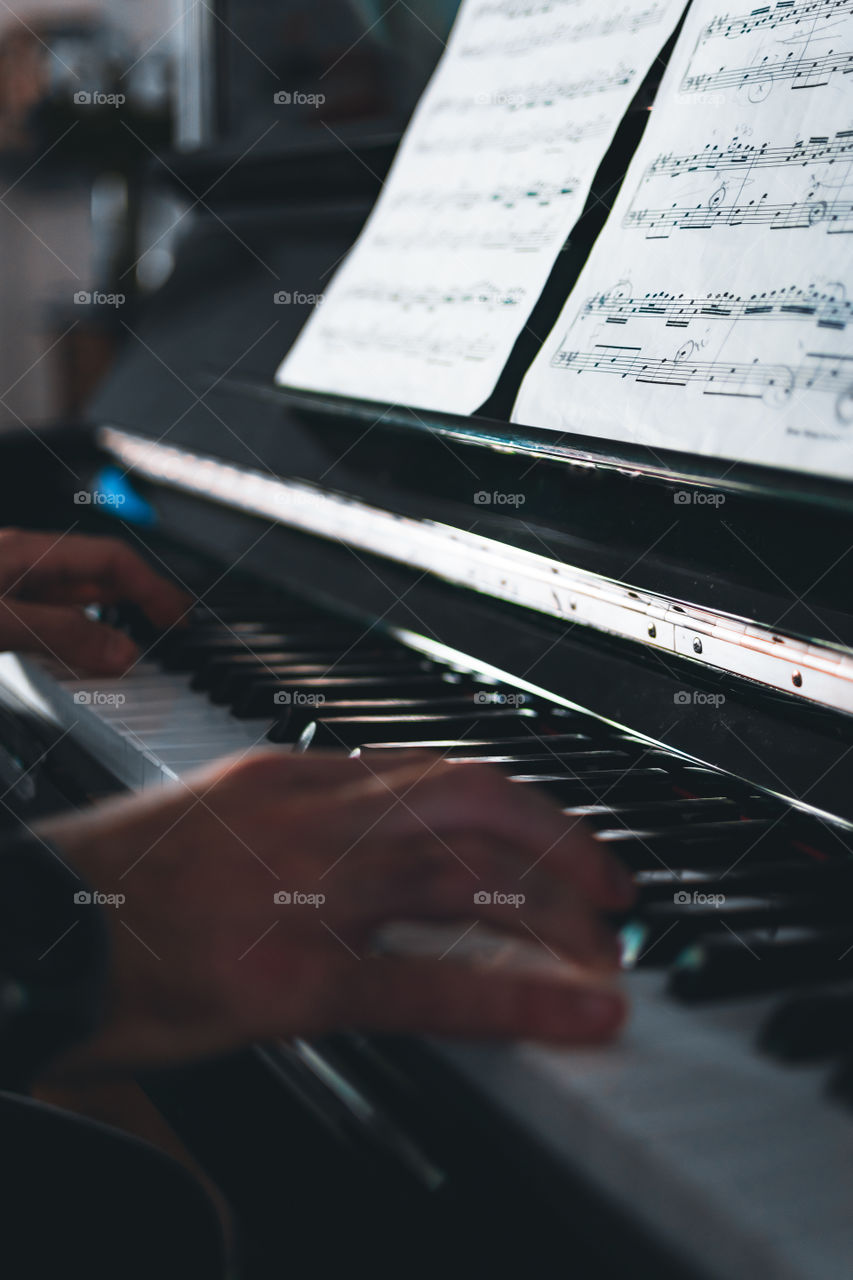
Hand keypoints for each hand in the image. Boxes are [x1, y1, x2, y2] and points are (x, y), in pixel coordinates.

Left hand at [0, 529, 188, 673]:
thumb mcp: (0, 622)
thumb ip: (62, 635)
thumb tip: (123, 653)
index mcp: (27, 553)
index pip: (112, 559)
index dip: (152, 586)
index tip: (177, 617)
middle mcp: (22, 561)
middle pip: (100, 572)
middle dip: (144, 593)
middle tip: (176, 621)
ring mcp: (9, 581)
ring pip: (77, 591)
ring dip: (116, 609)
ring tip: (143, 630)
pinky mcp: (1, 605)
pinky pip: (53, 609)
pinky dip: (84, 624)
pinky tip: (87, 642)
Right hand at [38, 750, 633, 1072]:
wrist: (27, 929)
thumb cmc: (112, 890)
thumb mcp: (214, 823)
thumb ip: (298, 826)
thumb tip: (375, 852)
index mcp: (288, 778)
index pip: (432, 769)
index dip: (517, 801)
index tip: (560, 834)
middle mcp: (305, 816)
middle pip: (468, 798)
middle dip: (558, 837)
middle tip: (612, 885)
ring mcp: (299, 892)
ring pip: (463, 874)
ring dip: (556, 909)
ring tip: (609, 948)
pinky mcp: (286, 978)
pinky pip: (426, 979)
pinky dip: (518, 995)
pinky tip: (576, 1012)